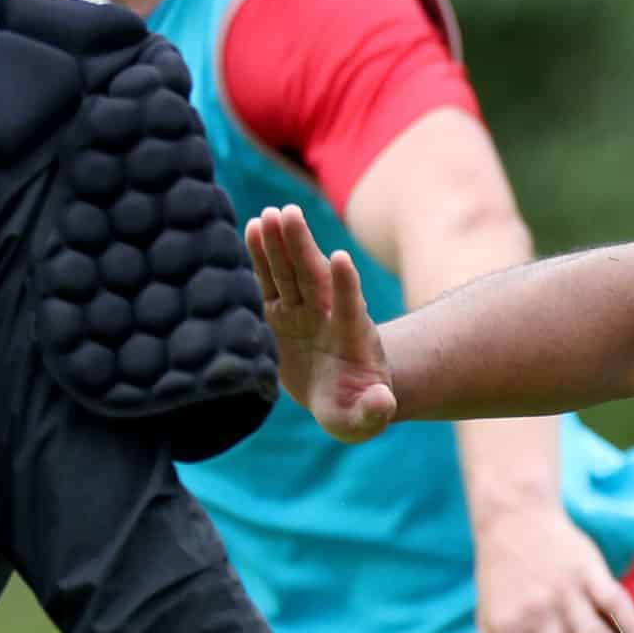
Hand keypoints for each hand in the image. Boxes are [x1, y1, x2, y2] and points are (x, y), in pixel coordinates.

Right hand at [246, 204, 397, 441]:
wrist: (343, 395)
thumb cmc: (354, 409)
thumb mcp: (366, 418)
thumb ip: (372, 411)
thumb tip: (381, 403)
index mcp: (352, 341)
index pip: (350, 309)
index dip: (347, 286)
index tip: (341, 258)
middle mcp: (328, 318)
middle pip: (315, 279)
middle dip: (302, 248)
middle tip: (289, 213)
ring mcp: (305, 313)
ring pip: (291, 274)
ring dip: (280, 244)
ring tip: (269, 214)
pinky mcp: (282, 314)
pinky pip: (271, 282)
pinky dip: (261, 257)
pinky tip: (251, 227)